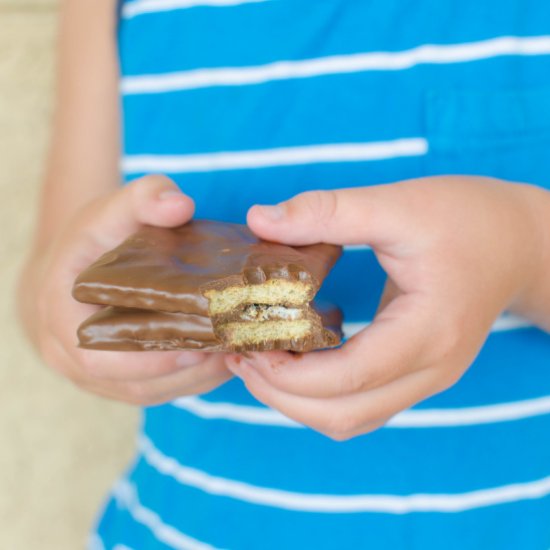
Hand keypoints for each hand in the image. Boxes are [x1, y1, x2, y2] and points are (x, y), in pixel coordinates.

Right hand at [19, 175, 231, 404]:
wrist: (79, 266)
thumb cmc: (95, 239)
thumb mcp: (112, 208)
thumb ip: (144, 198)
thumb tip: (181, 205)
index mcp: (60, 320)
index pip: (98, 358)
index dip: (148, 360)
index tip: (195, 345)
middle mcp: (74, 358)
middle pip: (136, 384)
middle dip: (187, 369)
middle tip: (232, 346)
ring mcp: (100, 376)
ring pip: (156, 391)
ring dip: (198, 377)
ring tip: (238, 351)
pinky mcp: (125, 379)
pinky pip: (162, 389)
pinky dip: (196, 377)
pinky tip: (227, 355)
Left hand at [225, 176, 548, 439]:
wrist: (519, 241)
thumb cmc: (467, 219)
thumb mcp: (398, 204)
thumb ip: (327, 212)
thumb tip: (260, 219)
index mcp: (427, 332)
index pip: (348, 378)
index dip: (288, 374)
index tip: (246, 347)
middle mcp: (430, 370)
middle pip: (343, 415)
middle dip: (282, 396)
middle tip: (242, 359)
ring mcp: (426, 377)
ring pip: (350, 418)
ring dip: (298, 401)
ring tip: (259, 362)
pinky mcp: (417, 371)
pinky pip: (361, 402)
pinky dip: (320, 392)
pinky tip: (295, 358)